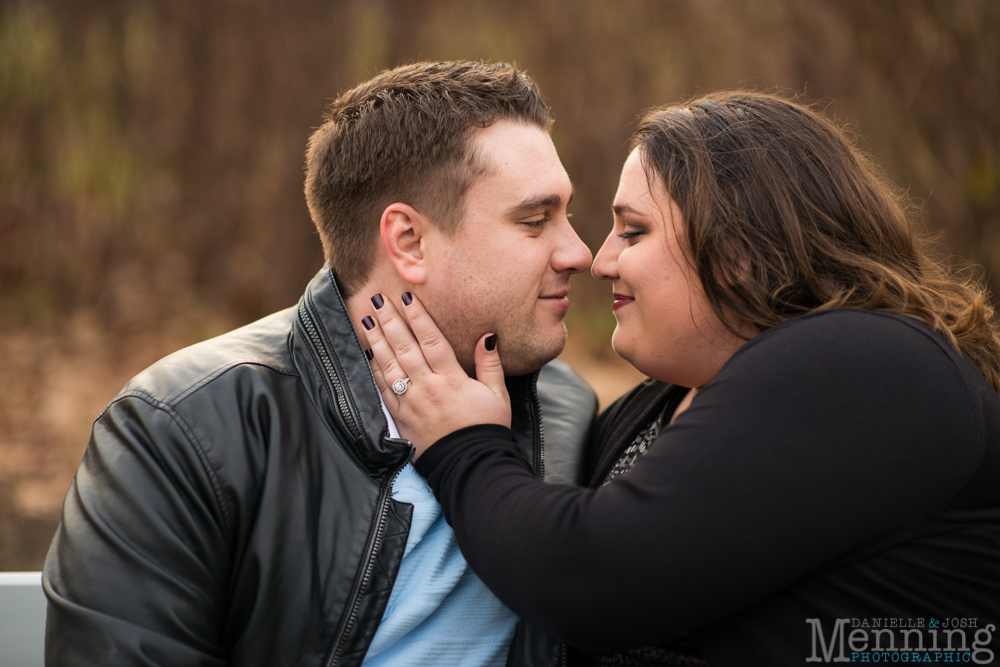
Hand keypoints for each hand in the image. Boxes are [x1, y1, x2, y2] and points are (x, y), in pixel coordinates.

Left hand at [361, 292, 511, 457]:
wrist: (470, 467)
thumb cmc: (486, 429)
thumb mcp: (498, 395)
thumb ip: (490, 364)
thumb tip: (487, 335)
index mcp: (453, 380)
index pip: (432, 341)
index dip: (419, 317)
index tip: (407, 298)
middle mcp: (429, 388)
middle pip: (406, 347)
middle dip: (390, 321)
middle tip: (378, 299)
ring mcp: (412, 403)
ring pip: (390, 365)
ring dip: (377, 341)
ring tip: (367, 320)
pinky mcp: (402, 418)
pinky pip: (383, 389)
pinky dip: (374, 370)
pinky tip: (367, 354)